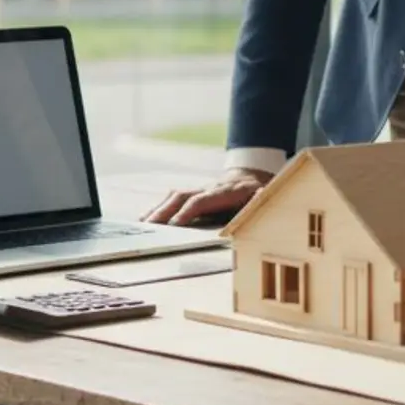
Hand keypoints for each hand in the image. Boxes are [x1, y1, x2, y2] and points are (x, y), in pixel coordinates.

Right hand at [141, 167, 271, 226]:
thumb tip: (260, 193)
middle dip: (164, 212)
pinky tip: (145, 220)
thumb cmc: (255, 192)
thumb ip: (259, 197)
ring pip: (173, 197)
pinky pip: (172, 200)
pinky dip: (158, 209)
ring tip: (141, 225)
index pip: (202, 200)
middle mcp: (207, 188)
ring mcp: (197, 189)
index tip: (175, 225)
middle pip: (181, 197)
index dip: (188, 211)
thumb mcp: (263, 195)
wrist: (250, 176)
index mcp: (225, 192)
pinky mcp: (191, 194)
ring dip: (157, 210)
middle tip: (147, 227)